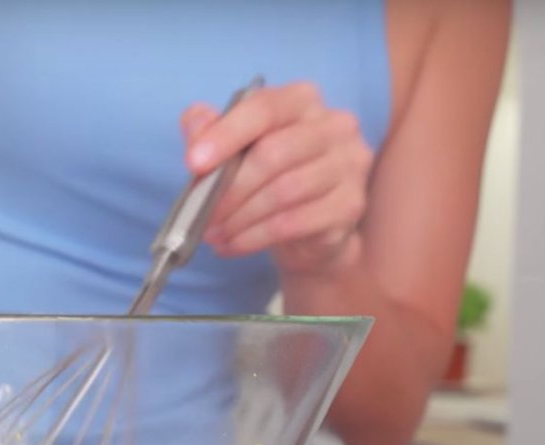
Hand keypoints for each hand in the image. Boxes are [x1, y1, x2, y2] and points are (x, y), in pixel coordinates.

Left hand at [181, 82, 374, 275]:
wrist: (310, 225)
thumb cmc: (268, 174)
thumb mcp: (233, 146)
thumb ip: (209, 128)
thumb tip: (195, 125)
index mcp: (302, 100)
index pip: (264, 108)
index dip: (225, 135)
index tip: (193, 163)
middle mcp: (334, 125)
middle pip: (274, 154)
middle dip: (229, 188)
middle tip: (201, 213)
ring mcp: (349, 164)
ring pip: (284, 192)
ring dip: (239, 217)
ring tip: (213, 232)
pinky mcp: (350, 204)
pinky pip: (294, 223)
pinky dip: (254, 237)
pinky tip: (233, 244)